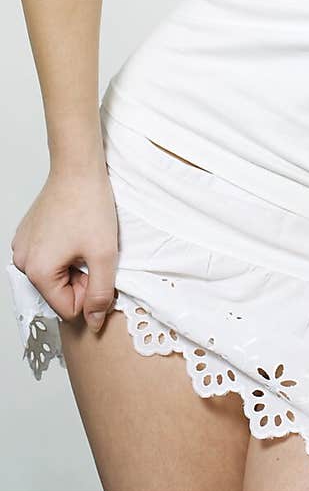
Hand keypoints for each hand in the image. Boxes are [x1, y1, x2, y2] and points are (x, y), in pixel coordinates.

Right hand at [10, 163, 119, 331]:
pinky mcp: (27, 235)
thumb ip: (101, 294)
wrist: (78, 168)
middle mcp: (23, 262)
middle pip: (58, 292)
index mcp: (38, 271)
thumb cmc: (90, 204)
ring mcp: (22, 247)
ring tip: (83, 238)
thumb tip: (94, 321)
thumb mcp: (104, 254)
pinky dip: (64, 251)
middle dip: (81, 278)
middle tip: (93, 250)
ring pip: (54, 275)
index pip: (67, 309)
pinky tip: (74, 231)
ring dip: (73, 264)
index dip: (90, 293)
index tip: (98, 267)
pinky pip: (47, 258)